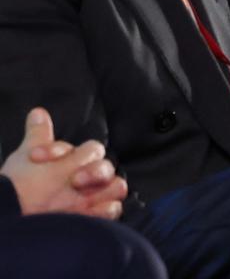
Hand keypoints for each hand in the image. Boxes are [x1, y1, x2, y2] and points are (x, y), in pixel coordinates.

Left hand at [1, 108, 126, 218]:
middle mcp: (85, 179)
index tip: (36, 157)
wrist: (10, 220)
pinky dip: (105, 209)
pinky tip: (86, 210)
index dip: (61, 151)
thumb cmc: (18, 187)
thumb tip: (38, 112)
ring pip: (117, 186)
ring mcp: (91, 198)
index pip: (86, 149)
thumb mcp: (25, 157)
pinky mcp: (93, 218)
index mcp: (74, 162)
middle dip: (94, 170)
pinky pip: (113, 209)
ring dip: (104, 186)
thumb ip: (38, 134)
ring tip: (80, 191)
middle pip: (106, 166)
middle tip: (74, 180)